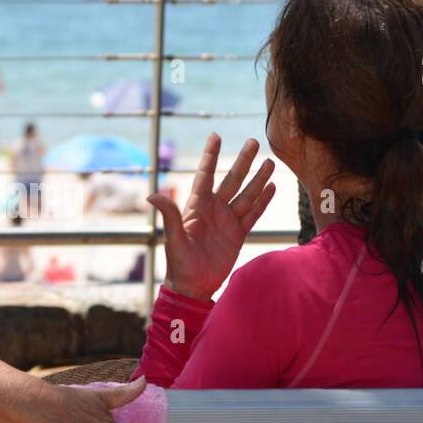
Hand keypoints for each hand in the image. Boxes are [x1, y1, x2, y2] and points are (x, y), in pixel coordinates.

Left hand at [148, 134, 275, 300]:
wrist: (194, 287)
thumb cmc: (179, 264)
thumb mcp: (174, 239)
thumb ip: (169, 216)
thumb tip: (151, 196)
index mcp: (196, 206)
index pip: (205, 175)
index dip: (211, 156)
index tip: (215, 135)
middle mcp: (213, 210)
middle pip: (231, 180)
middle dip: (242, 161)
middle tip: (253, 141)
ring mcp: (227, 221)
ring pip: (246, 194)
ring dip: (258, 178)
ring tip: (270, 161)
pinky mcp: (238, 234)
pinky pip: (253, 214)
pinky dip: (263, 201)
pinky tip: (272, 187)